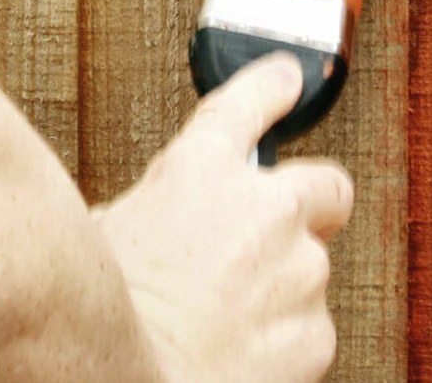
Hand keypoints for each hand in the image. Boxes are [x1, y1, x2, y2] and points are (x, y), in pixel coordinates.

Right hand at [91, 53, 354, 382]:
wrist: (125, 381)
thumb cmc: (106, 312)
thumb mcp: (110, 228)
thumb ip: (160, 206)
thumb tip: (164, 216)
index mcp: (200, 169)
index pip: (251, 101)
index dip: (273, 86)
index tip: (286, 78)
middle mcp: (263, 210)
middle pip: (325, 185)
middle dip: (310, 206)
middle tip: (273, 234)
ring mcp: (298, 270)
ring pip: (312, 269)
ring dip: (282, 286)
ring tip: (226, 316)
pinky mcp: (314, 332)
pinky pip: (310, 329)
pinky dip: (284, 341)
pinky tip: (237, 350)